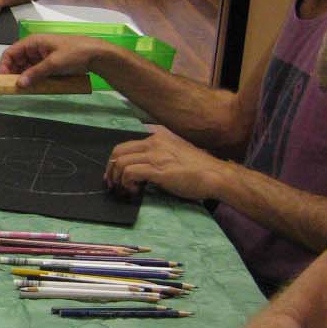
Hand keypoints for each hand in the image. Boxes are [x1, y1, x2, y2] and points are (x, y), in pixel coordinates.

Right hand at [0, 34, 107, 85]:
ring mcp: (42, 56)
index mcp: (33, 42)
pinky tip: (35, 87)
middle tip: (14, 88)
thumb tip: (18, 84)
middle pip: (16, 61)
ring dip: (24, 78)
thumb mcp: (54, 63)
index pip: (10, 53)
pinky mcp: (49, 64)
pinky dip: (33, 79)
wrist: (96, 55)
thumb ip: (35, 74)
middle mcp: (35, 48)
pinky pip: (36, 72)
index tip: (4, 80)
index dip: (4, 66)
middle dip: (14, 74)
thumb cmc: (75, 53)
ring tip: (25, 90)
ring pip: (26, 68)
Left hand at [105, 126, 227, 201]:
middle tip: (113, 185)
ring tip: (126, 190)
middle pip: (118, 152)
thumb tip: (140, 169)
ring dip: (117, 179)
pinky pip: (129, 172)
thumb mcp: (175, 153)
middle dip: (111, 170)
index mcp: (157, 136)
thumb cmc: (199, 169)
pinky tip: (135, 191)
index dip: (115, 162)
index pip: (126, 145)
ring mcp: (155, 154)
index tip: (115, 176)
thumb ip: (158, 155)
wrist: (216, 176)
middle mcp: (154, 142)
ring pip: (120, 162)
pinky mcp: (157, 169)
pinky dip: (126, 183)